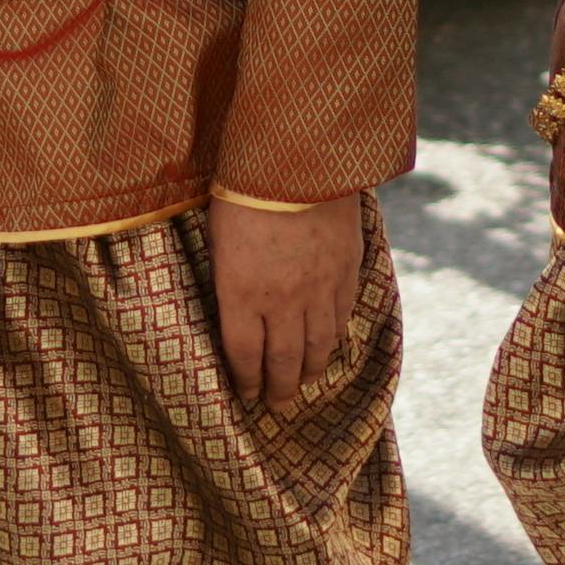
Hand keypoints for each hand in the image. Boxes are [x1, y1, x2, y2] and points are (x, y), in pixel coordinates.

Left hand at [210, 191, 362, 409]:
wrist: (299, 159)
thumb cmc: (244, 190)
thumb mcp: (218, 236)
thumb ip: (227, 277)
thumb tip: (231, 302)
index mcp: (241, 293)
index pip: (244, 354)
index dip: (245, 381)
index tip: (245, 395)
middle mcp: (283, 300)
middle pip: (283, 360)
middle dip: (279, 388)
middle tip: (277, 405)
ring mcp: (319, 288)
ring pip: (319, 346)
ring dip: (311, 370)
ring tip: (305, 382)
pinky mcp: (346, 270)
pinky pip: (343, 316)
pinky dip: (336, 337)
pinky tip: (331, 345)